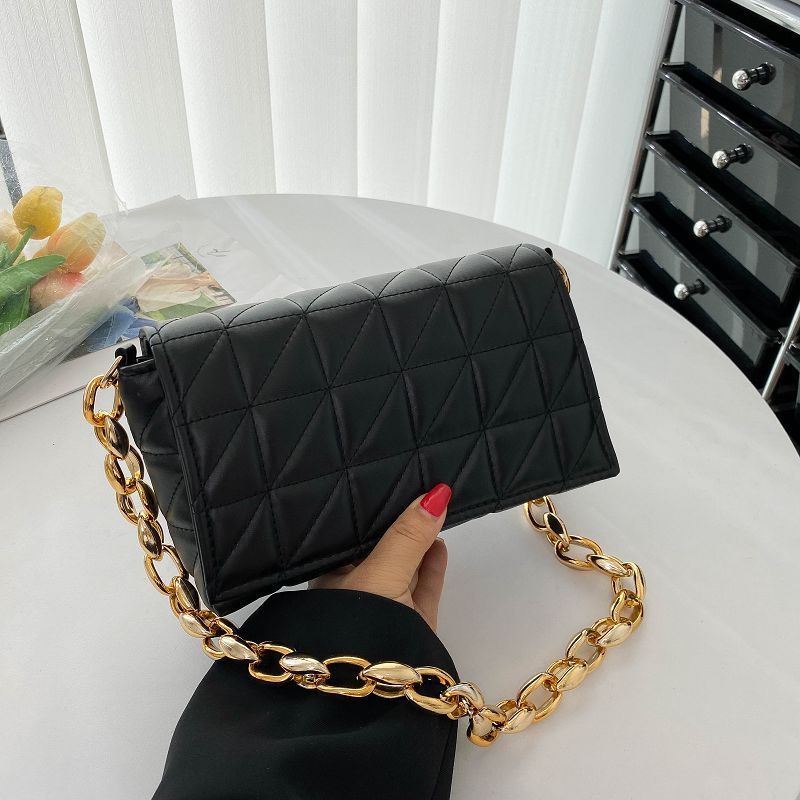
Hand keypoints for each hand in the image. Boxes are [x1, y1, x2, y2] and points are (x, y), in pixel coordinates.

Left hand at [311, 483, 450, 629]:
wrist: (378, 692)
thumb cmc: (359, 623)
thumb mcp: (380, 572)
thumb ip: (407, 535)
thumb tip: (438, 492)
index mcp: (331, 574)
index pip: (353, 533)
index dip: (372, 508)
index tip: (391, 479)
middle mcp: (355, 589)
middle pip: (382, 547)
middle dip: (400, 522)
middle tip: (421, 485)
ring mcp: (385, 607)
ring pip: (405, 565)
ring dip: (420, 539)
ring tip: (435, 506)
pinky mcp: (413, 624)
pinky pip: (424, 585)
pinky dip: (434, 563)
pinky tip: (441, 540)